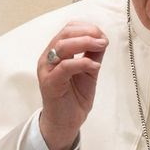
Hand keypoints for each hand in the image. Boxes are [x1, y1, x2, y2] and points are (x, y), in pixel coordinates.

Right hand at [38, 21, 107, 149]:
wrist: (66, 122)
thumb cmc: (75, 96)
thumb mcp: (88, 71)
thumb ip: (93, 55)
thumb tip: (102, 38)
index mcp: (55, 52)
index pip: (68, 29)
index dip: (86, 27)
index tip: (102, 34)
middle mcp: (48, 58)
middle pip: (65, 34)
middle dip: (87, 33)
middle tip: (103, 39)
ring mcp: (47, 70)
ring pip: (63, 46)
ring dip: (85, 43)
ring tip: (101, 46)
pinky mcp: (50, 83)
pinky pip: (65, 67)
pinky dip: (82, 63)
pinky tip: (94, 66)